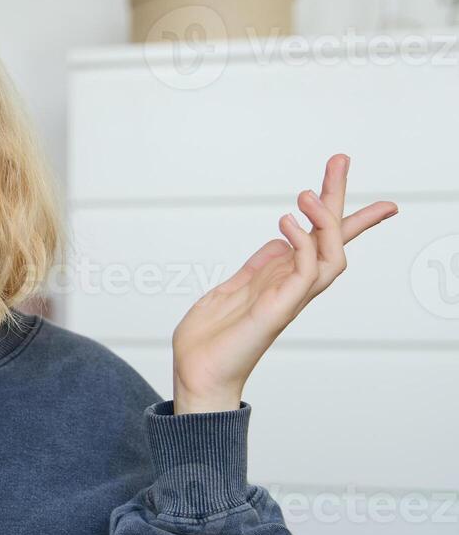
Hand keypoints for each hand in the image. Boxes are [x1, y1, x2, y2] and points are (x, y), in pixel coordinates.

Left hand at [170, 154, 397, 413]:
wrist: (195, 374)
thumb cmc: (209, 341)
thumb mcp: (231, 289)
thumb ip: (258, 267)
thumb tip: (278, 242)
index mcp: (280, 279)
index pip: (318, 239)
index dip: (335, 210)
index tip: (339, 174)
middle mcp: (292, 287)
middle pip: (332, 239)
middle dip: (339, 199)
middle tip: (340, 159)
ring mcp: (288, 299)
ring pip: (331, 255)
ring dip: (325, 221)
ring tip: (307, 193)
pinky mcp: (277, 311)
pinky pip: (304, 274)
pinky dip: (302, 245)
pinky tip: (286, 222)